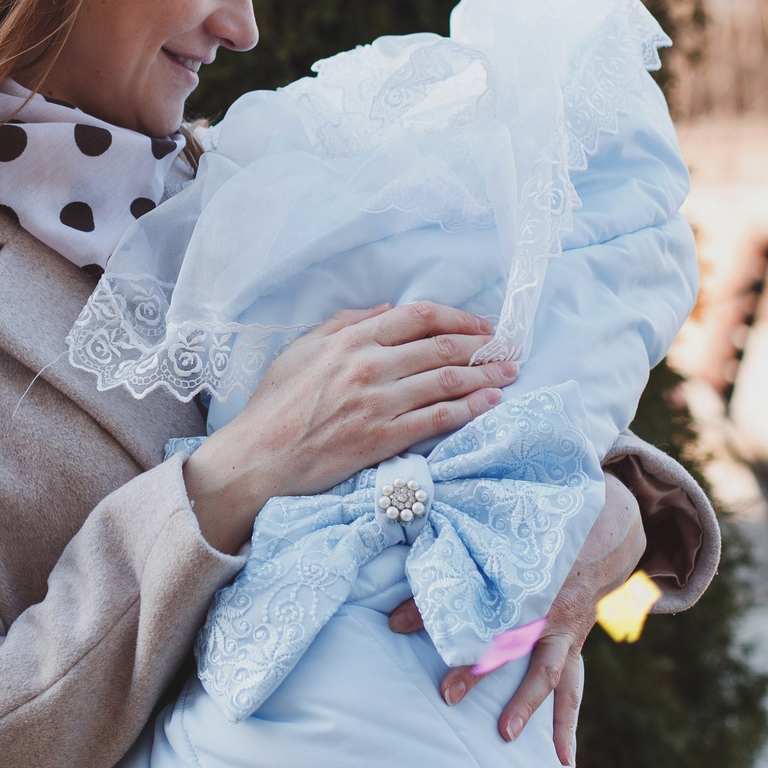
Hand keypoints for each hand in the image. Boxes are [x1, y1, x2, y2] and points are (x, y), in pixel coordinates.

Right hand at [181, 302, 514, 553]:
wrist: (258, 459)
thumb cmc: (274, 405)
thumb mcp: (301, 350)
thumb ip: (343, 324)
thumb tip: (385, 308)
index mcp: (350, 340)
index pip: (417, 317)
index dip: (457, 318)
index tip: (481, 326)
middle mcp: (368, 366)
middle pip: (440, 347)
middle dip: (481, 347)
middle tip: (508, 349)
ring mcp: (377, 404)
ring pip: (445, 382)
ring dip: (484, 376)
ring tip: (508, 374)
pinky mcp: (382, 439)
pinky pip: (436, 420)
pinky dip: (468, 410)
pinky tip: (488, 404)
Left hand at [386, 476, 644, 765]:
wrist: (603, 534)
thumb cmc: (535, 535)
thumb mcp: (498, 539)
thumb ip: (452, 560)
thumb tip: (397, 599)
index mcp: (523, 574)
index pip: (475, 597)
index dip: (434, 609)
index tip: (397, 623)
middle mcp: (546, 606)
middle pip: (510, 642)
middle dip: (479, 669)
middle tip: (447, 694)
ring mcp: (565, 630)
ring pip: (547, 672)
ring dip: (526, 704)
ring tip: (505, 734)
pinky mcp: (573, 647)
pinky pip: (571, 689)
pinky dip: (564, 724)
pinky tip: (560, 759)